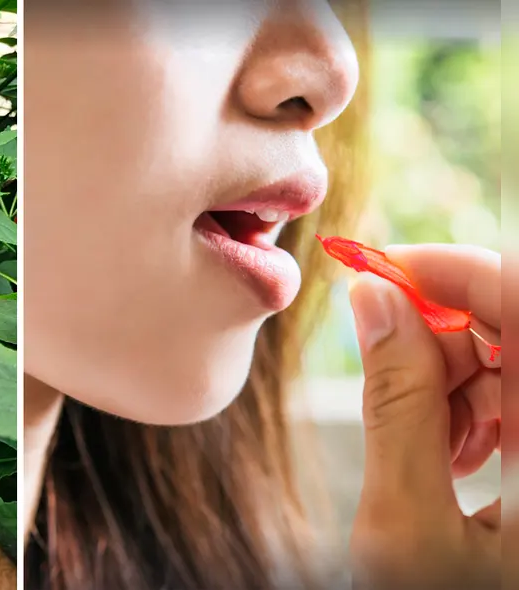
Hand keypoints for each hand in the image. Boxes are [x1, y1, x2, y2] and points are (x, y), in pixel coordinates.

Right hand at [347, 244, 499, 588]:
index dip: (451, 269)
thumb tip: (373, 302)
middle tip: (382, 368)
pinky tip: (447, 456)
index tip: (374, 271)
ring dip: (455, 379)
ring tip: (419, 440)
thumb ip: (395, 404)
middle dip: (445, 332)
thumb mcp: (409, 527)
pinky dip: (476, 411)